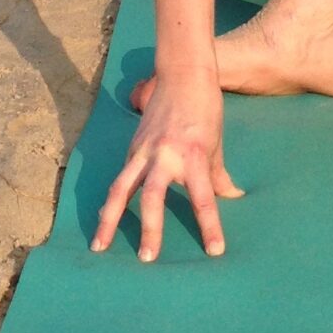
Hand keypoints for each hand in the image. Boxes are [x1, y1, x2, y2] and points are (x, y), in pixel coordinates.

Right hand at [91, 64, 243, 261]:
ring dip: (109, 219)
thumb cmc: (205, 110)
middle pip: (153, 198)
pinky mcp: (133, 147)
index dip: (209, 225)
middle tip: (147, 258)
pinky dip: (113, 199)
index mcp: (193, 155)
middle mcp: (165, 155)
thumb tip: (232, 198)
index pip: (204, 198)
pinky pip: (121, 177)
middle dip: (149, 229)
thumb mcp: (216, 144)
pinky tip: (106, 220)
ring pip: (121, 189)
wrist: (183, 74)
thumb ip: (219, 176)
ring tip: (100, 247)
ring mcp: (144, 150)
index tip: (214, 251)